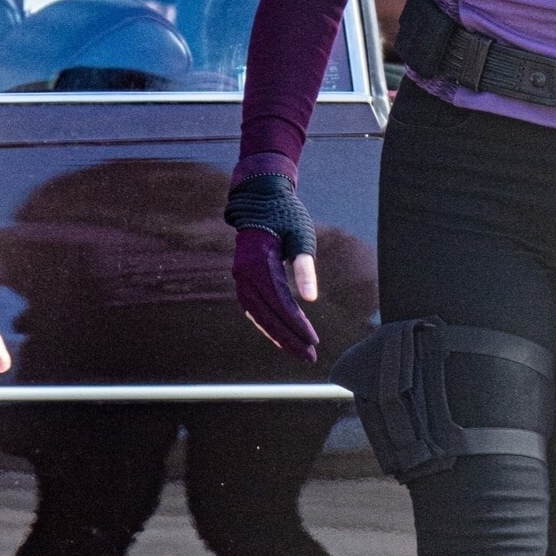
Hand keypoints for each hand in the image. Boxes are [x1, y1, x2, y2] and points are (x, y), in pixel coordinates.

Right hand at [234, 228, 319, 363]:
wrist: (260, 198)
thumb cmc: (286, 215)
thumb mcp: (301, 236)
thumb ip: (305, 267)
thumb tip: (311, 299)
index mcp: (259, 264)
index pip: (280, 304)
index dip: (296, 325)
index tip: (314, 341)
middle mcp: (245, 275)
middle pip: (267, 316)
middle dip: (289, 339)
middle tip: (310, 357)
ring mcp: (241, 278)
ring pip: (258, 316)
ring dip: (277, 336)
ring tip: (298, 351)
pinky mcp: (243, 279)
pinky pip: (253, 309)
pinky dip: (267, 324)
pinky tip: (281, 336)